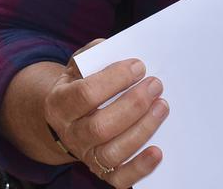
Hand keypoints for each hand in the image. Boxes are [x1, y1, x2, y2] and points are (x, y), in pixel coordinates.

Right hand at [43, 40, 168, 185]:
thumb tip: (117, 47)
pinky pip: (119, 178)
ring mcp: (86, 154)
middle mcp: (70, 133)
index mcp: (60, 103)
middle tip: (156, 84)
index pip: (86, 94)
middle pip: (100, 126)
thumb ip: (95, 53)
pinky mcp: (101, 170)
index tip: (140, 66)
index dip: (115, 79)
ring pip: (112, 152)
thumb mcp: (80, 63)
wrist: (67, 116)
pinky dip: (140, 168)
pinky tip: (158, 151)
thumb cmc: (81, 82)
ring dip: (142, 129)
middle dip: (134, 104)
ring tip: (162, 107)